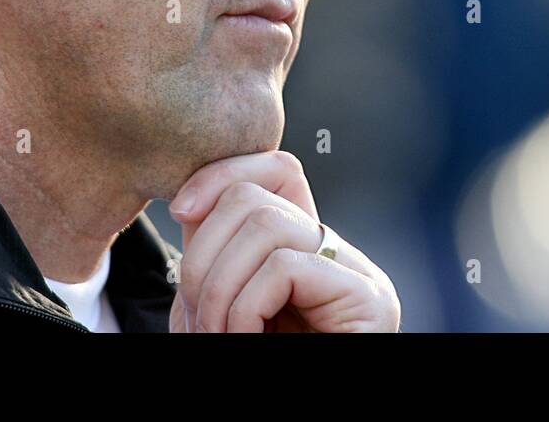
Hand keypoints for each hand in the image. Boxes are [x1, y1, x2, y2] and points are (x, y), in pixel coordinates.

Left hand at [166, 150, 399, 331]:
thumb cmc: (250, 376)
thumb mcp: (219, 313)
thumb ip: (215, 261)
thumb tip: (191, 203)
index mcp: (305, 252)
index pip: (275, 171)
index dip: (221, 173)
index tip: (178, 210)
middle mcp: (339, 256)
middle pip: (256, 193)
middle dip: (203, 252)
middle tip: (199, 320)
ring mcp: (359, 275)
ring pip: (264, 224)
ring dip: (218, 288)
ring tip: (220, 338)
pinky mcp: (370, 301)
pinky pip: (284, 267)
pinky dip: (245, 308)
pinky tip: (247, 343)